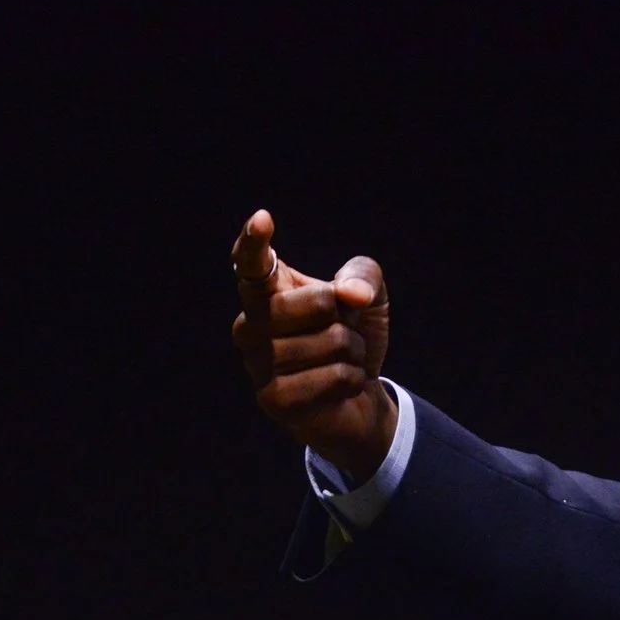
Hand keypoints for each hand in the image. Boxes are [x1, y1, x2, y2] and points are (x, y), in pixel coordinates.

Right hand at [229, 209, 395, 481]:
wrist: (360, 397)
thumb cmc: (353, 337)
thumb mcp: (369, 296)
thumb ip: (363, 277)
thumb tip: (349, 293)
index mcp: (268, 292)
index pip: (251, 263)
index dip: (254, 242)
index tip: (263, 218)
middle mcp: (250, 325)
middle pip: (303, 304)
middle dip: (339, 312)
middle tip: (343, 325)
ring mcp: (256, 365)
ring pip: (324, 342)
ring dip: (352, 349)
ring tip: (343, 358)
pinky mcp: (272, 400)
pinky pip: (330, 376)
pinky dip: (351, 378)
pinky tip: (342, 385)